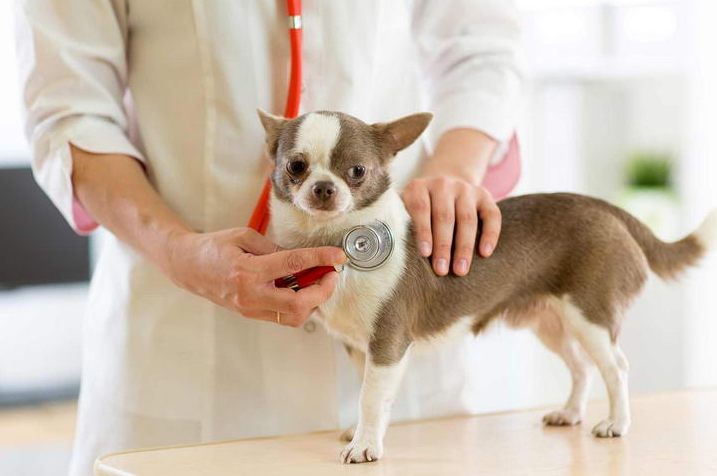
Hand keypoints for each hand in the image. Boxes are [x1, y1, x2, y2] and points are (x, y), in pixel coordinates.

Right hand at [166, 228, 346, 326]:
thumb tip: (302, 258)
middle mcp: (250, 294)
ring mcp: (250, 308)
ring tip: (317, 280)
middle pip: (299, 303)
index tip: (338, 256)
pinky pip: (283, 316)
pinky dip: (299, 304)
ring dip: (313, 300)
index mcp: (248, 270)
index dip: (321, 259)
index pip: (294, 265)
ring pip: (294, 316)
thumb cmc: (214, 247)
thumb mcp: (244, 236)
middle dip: (323, 291)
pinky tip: (302, 288)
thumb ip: (274, 248)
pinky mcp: (251, 313)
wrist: (187, 266)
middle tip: (331, 274)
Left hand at [401, 176, 500, 276]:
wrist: (443, 185)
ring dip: (464, 246)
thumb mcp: (404, 209)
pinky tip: (485, 253)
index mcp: (419, 187)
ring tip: (461, 270)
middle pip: (444, 216)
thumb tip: (395, 255)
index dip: (423, 231)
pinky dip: (490, 234)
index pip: (421, 208)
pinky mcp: (484, 195)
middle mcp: (443, 184)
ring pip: (467, 218)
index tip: (425, 254)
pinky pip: (492, 215)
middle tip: (442, 270)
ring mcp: (465, 188)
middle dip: (443, 246)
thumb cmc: (418, 209)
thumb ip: (401, 225)